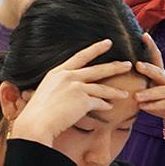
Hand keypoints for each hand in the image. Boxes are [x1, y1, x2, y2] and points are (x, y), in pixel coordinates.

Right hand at [11, 39, 133, 147]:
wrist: (36, 123)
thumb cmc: (37, 111)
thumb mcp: (46, 91)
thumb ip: (59, 86)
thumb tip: (68, 90)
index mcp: (57, 72)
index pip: (80, 56)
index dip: (95, 49)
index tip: (107, 43)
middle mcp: (68, 76)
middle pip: (97, 69)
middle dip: (115, 67)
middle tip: (128, 64)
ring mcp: (76, 87)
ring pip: (102, 88)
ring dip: (115, 91)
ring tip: (125, 93)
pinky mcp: (83, 101)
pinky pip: (99, 103)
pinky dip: (105, 105)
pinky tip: (110, 107)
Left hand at [133, 33, 164, 144]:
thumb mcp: (156, 92)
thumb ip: (143, 87)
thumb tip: (120, 80)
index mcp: (162, 76)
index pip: (156, 58)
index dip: (151, 46)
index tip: (143, 34)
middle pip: (159, 73)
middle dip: (149, 69)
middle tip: (138, 65)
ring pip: (163, 91)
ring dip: (150, 93)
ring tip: (137, 97)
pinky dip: (155, 106)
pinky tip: (143, 107)